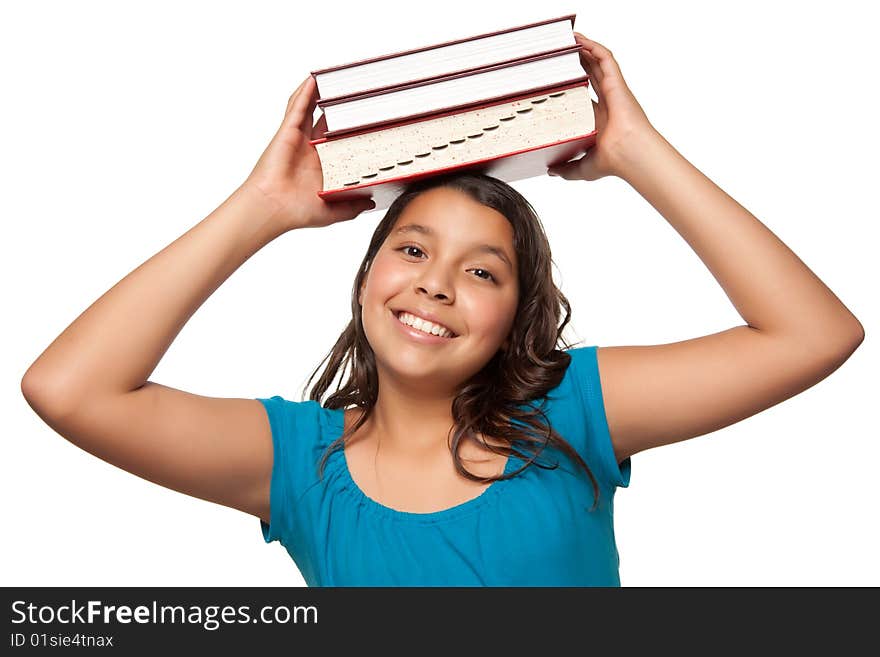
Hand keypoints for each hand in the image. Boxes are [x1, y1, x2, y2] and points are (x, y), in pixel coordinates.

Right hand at [243, 76, 374, 230]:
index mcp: (322, 165)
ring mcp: (298, 139)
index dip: (351, 129)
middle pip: (327, 121)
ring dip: (320, 94)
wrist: (274, 209)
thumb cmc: (297, 212)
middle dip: (339, 108)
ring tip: (334, 79)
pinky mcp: (288, 132)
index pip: (340, 141)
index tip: (368, 120)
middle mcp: (310, 150)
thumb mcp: (334, 211)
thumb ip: (353, 206)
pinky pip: (296, 108)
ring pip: (310, 109)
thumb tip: (372, 202)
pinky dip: (304, 92)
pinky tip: (313, 79)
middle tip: (355, 93)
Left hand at [548, 34, 658, 181]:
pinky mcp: (617, 83)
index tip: (557, 79)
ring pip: (598, 63)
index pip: (584, 95)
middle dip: (578, 61)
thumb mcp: (581, 167)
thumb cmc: (612, 162)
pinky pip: (606, 59)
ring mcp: (613, 91)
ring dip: (584, 49)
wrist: (627, 154)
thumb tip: (551, 170)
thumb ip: (566, 168)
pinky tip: (581, 40)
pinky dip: (594, 47)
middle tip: (561, 53)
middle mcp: (607, 103)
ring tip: (568, 39)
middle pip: (591, 75)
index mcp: (599, 119)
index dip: (573, 84)